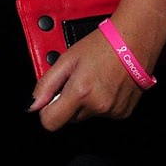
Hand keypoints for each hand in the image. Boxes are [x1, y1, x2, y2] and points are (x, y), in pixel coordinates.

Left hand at [30, 23, 146, 129]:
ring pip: (85, 115)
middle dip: (66, 103)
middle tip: (73, 81)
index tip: (48, 101)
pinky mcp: (124, 112)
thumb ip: (46, 84)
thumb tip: (33, 103)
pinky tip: (103, 85)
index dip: (46, 111)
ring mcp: (113, 111)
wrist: (133, 43)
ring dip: (83, 102)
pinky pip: (102, 114)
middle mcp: (98, 106)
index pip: (51, 122)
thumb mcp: (66, 60)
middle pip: (68, 118)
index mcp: (81, 93)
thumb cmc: (101, 46)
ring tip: (91, 80)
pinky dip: (99, 103)